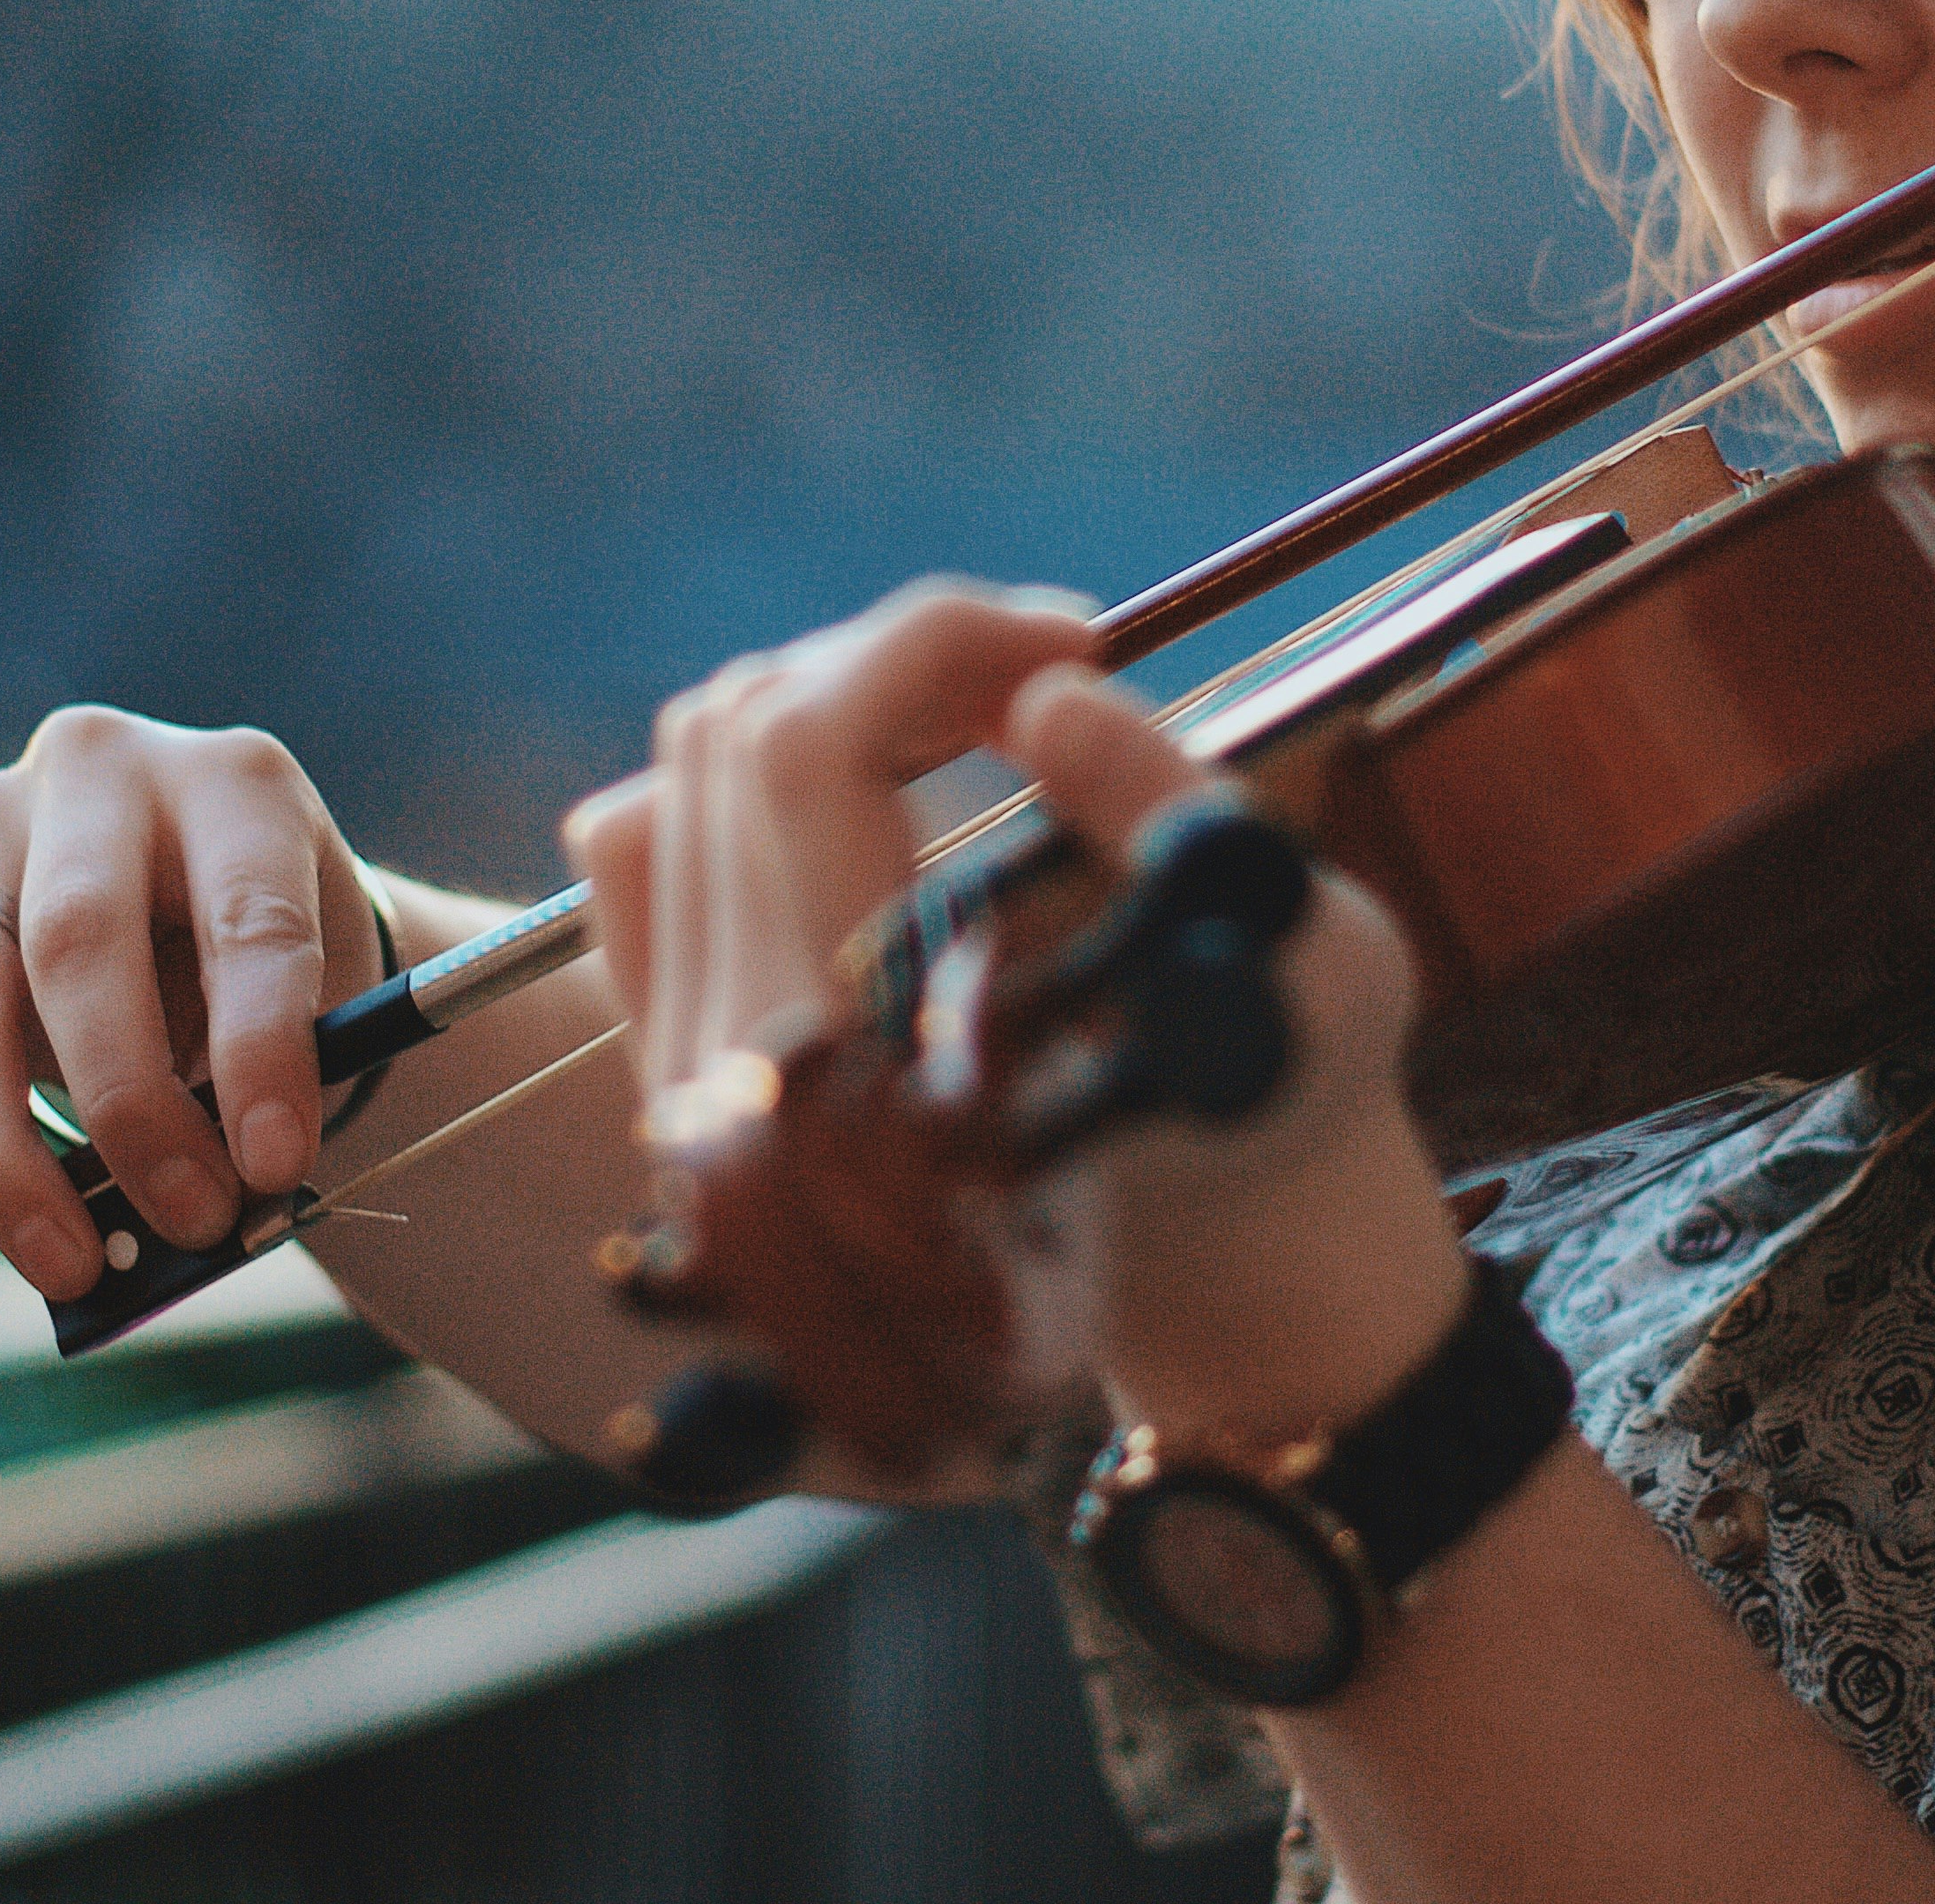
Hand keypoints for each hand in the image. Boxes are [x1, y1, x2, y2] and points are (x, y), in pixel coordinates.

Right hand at [0, 709, 387, 1301]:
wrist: (188, 915)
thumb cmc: (259, 976)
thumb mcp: (296, 1014)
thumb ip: (234, 1096)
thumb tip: (120, 1223)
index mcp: (236, 783)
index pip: (249, 916)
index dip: (263, 1049)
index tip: (277, 1167)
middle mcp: (100, 767)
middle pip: (78, 941)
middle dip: (128, 1105)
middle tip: (183, 1223)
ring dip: (3, 1146)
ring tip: (65, 1259)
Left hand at [561, 582, 1461, 1438]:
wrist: (1175, 1291)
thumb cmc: (1261, 1144)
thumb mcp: (1290, 987)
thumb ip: (1167, 824)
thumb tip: (1050, 698)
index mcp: (860, 1062)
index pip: (809, 749)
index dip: (940, 643)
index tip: (1081, 643)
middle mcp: (730, 1063)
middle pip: (742, 733)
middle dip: (902, 659)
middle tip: (1045, 676)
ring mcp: (680, 1063)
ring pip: (686, 771)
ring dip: (835, 699)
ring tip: (974, 719)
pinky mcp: (676, 1059)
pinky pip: (645, 854)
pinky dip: (743, 777)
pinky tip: (868, 787)